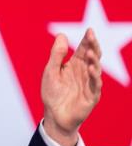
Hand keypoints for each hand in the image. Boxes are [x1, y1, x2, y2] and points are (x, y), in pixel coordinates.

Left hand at [41, 28, 101, 145]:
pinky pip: (95, 85)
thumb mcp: (51, 71)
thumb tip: (61, 35)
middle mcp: (84, 72)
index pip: (83, 49)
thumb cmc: (52, 92)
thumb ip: (56, 55)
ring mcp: (90, 83)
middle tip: (91, 36)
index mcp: (75, 64)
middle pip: (92, 56)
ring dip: (93, 60)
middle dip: (93, 46)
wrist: (54, 115)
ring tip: (89, 53)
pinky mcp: (92, 96)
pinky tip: (89, 68)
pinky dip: (93, 76)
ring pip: (95, 69)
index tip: (89, 30)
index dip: (87, 40)